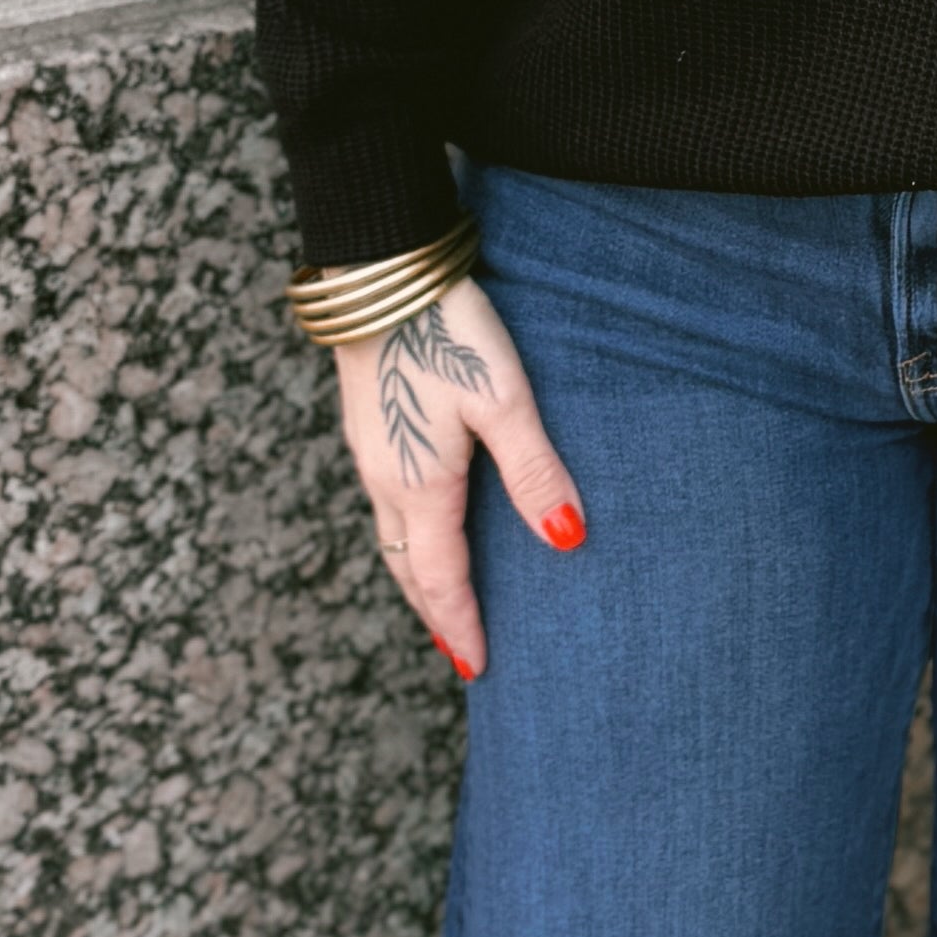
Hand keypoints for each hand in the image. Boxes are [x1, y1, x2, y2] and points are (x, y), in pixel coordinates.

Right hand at [321, 276, 584, 675]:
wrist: (378, 268)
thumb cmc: (446, 329)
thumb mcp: (504, 400)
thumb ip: (535, 472)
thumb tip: (567, 540)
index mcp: (419, 486)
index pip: (441, 579)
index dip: (461, 626)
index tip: (477, 668)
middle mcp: (385, 479)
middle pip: (408, 568)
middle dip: (435, 613)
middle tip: (461, 651)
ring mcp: (371, 451)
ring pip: (393, 537)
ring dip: (418, 577)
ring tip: (446, 603)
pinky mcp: (369, 422)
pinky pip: (386, 504)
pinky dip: (407, 537)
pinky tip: (426, 525)